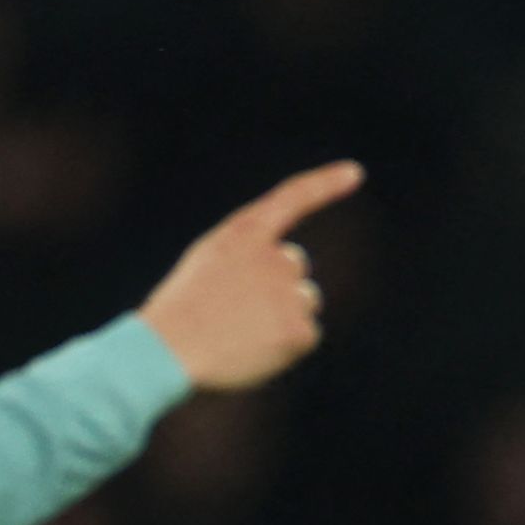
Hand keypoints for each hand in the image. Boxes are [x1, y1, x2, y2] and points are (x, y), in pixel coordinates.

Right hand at [138, 160, 362, 392]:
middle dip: (278, 285)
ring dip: (283, 315)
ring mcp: (289, 293)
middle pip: (295, 267)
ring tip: (242, 332)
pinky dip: (287, 346)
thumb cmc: (182, 312)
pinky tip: (255, 350)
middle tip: (238, 309)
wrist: (170, 351)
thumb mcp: (210, 264)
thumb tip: (290, 273)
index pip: (293, 199)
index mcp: (244, 234)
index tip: (354, 173)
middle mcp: (275, 257)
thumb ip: (250, 256)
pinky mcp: (299, 329)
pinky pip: (307, 335)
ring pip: (304, 301)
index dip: (325, 184)